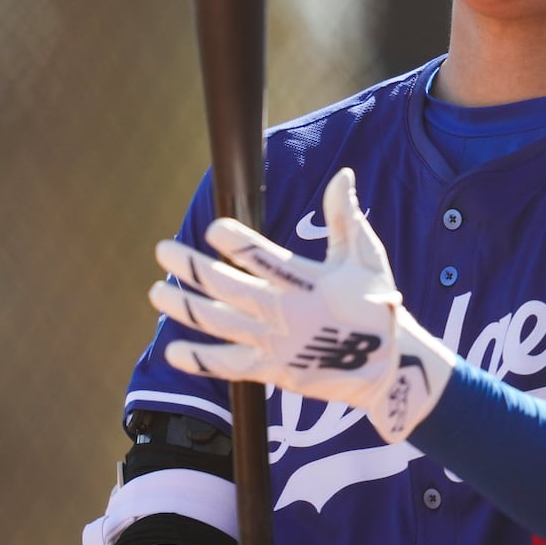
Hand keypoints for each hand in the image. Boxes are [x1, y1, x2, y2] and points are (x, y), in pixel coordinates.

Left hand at [150, 168, 455, 441]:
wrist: (388, 366)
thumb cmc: (375, 304)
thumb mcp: (366, 256)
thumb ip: (346, 216)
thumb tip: (343, 174)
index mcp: (307, 279)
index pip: (262, 256)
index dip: (235, 242)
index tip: (213, 229)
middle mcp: (284, 311)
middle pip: (227, 287)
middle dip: (191, 267)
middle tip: (164, 250)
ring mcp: (275, 343)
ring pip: (218, 323)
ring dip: (184, 307)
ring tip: (157, 291)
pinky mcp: (272, 370)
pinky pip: (227, 366)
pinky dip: (199, 359)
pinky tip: (172, 349)